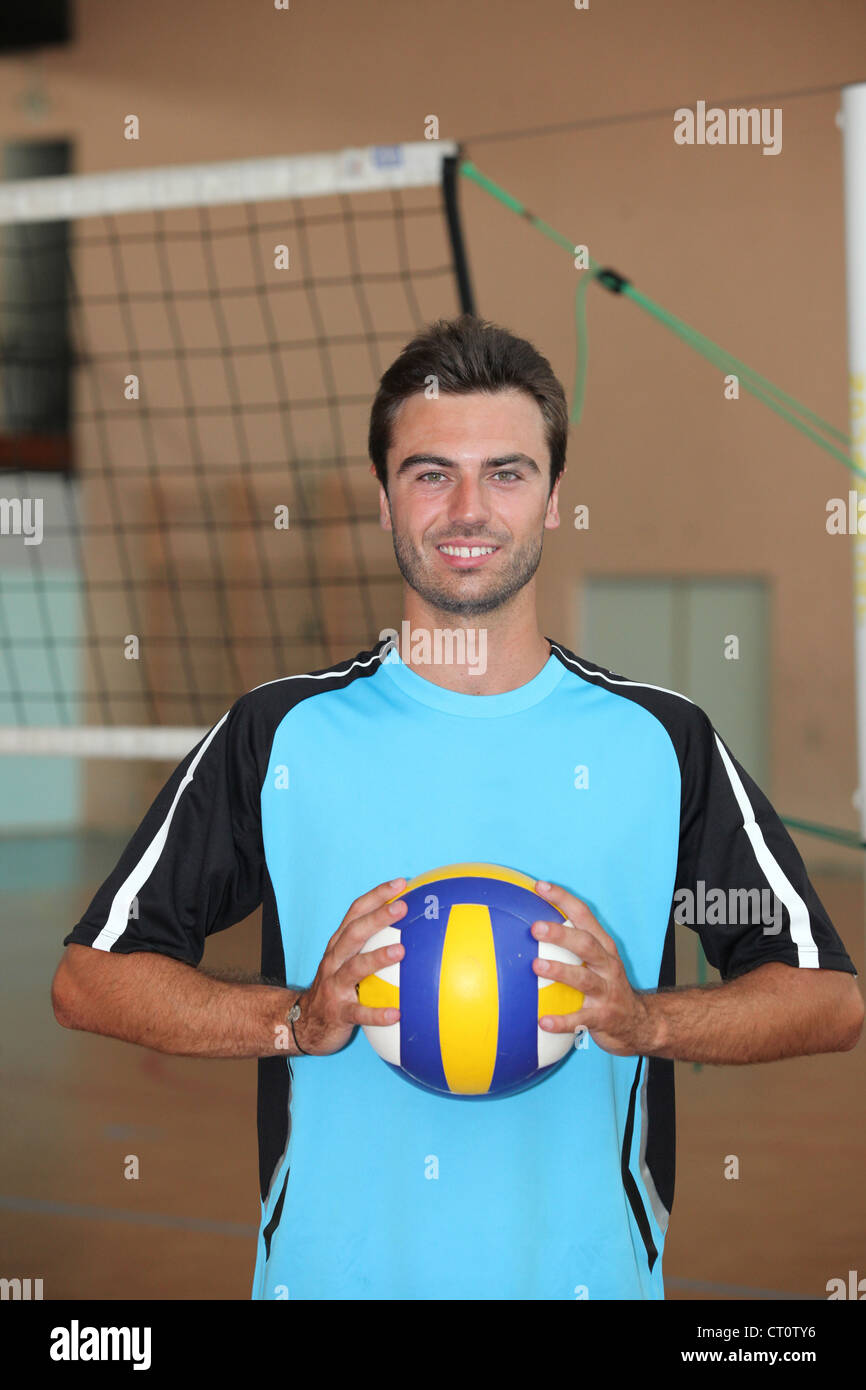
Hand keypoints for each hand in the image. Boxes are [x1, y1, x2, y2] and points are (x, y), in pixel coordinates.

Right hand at [293, 879, 406, 1055]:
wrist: (305, 1023)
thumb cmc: (337, 988)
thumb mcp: (348, 962)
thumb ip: (371, 945)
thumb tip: (413, 930)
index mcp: (339, 945)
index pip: (355, 912)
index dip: (376, 895)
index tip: (400, 883)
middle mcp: (334, 960)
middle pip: (354, 933)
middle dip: (378, 918)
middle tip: (402, 907)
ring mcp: (334, 985)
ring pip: (354, 968)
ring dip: (377, 958)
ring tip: (401, 951)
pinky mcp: (338, 1012)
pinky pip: (359, 1013)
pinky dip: (377, 1014)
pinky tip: (397, 1014)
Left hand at [532, 881, 657, 1056]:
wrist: (639, 1023)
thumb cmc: (607, 988)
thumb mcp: (596, 963)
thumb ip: (570, 946)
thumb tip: (528, 928)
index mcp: (603, 947)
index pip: (584, 915)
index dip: (563, 899)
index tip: (540, 886)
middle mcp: (607, 966)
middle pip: (586, 944)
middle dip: (561, 933)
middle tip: (535, 927)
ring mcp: (607, 991)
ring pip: (584, 979)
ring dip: (560, 971)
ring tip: (536, 966)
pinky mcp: (603, 1017)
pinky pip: (581, 1019)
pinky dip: (562, 1021)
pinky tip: (543, 1021)